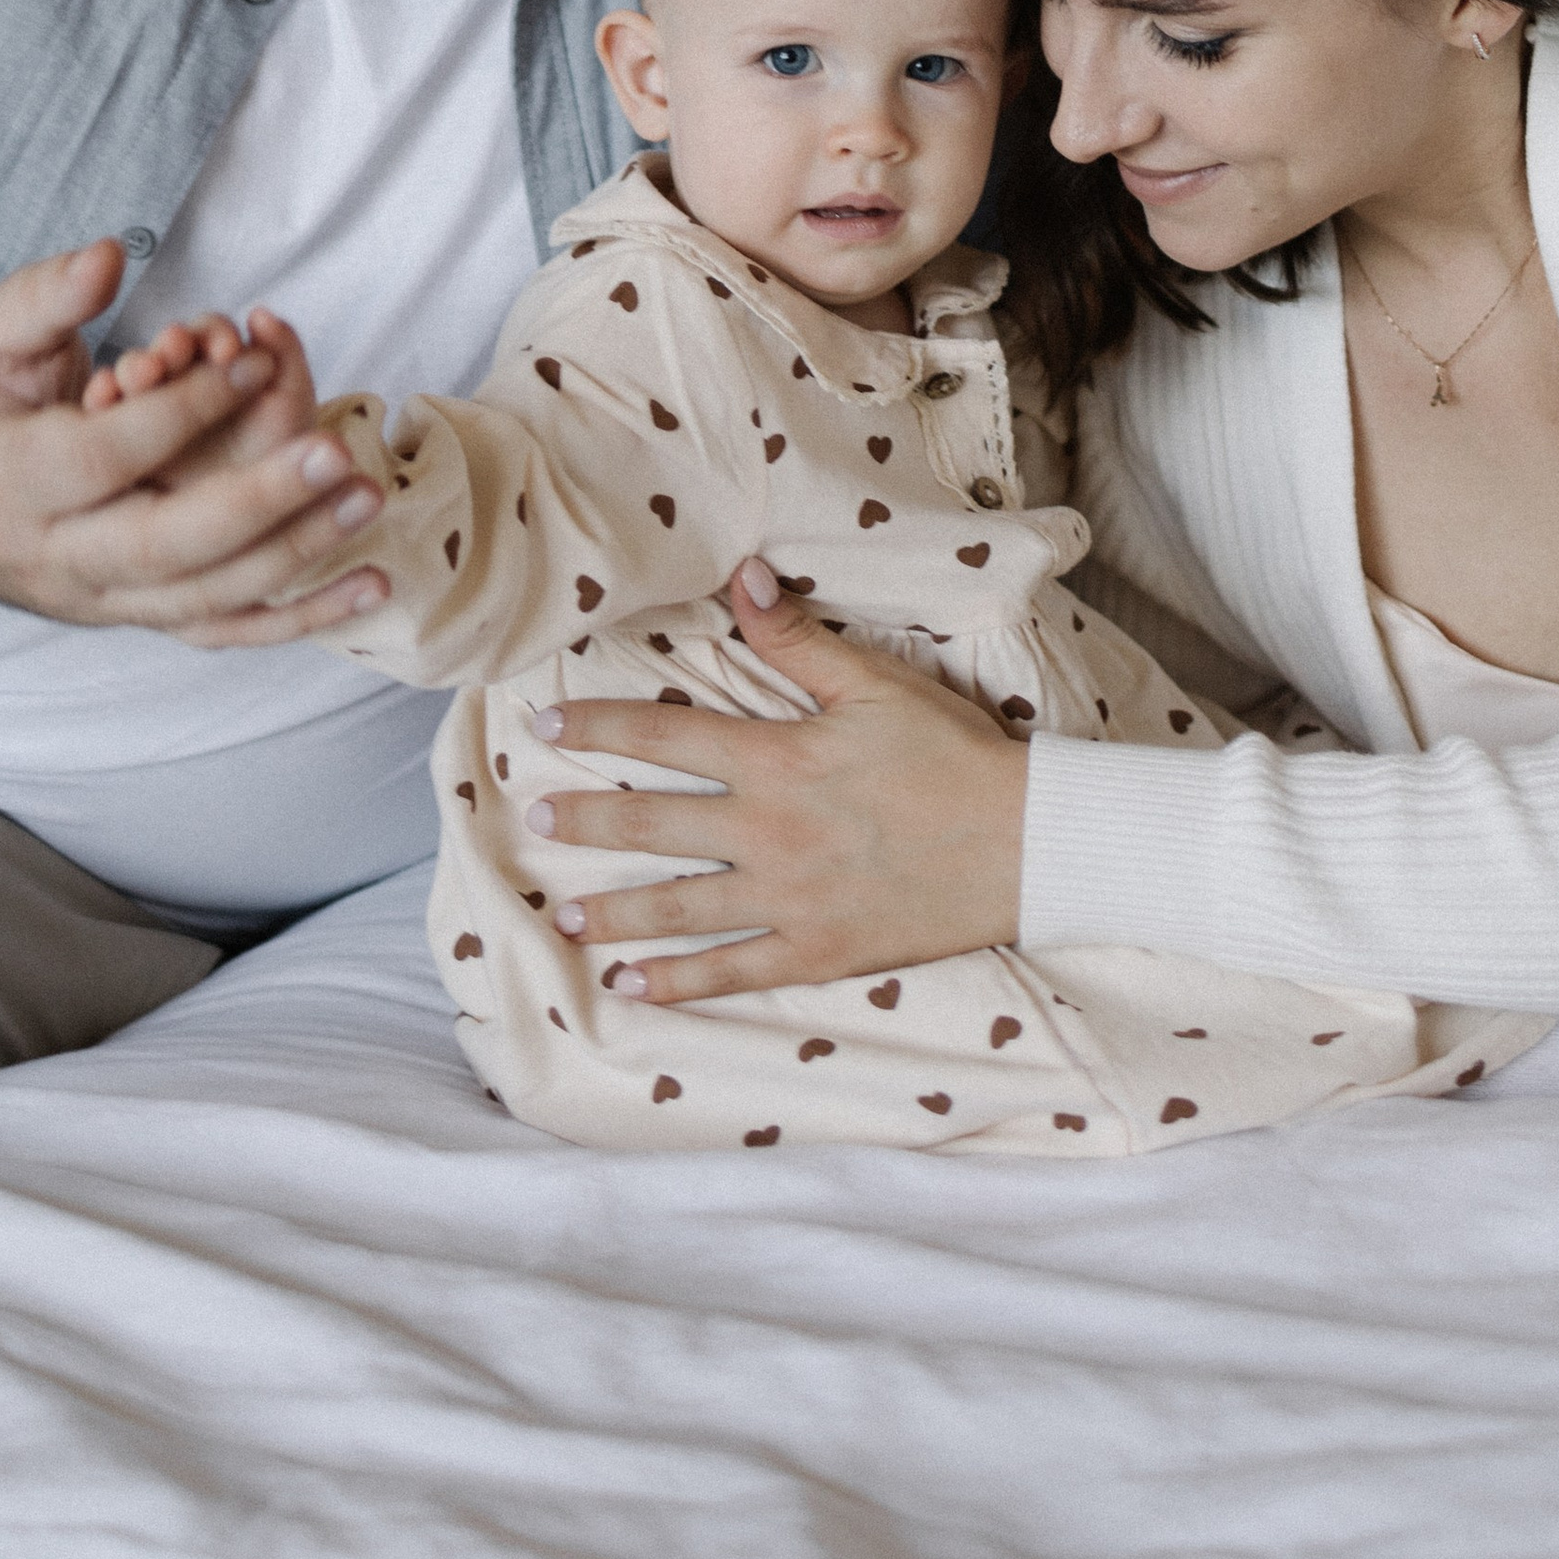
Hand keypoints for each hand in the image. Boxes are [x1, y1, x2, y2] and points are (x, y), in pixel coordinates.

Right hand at [0, 244, 386, 645]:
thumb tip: (111, 258)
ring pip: (203, 597)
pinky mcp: (139, 615)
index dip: (181, 411)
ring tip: (363, 497)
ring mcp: (102, 598)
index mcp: (12, 481)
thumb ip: (45, 296)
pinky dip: (300, 618)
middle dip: (256, 502)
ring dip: (293, 553)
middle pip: (164, 546)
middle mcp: (58, 557)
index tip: (249, 363)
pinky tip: (370, 587)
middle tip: (332, 453)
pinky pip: (225, 630)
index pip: (106, 456)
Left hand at [527, 561, 1027, 1001]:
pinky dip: (676, 982)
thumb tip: (740, 573)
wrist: (1024, 845)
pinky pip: (729, 972)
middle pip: (653, 825)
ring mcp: (787, 900)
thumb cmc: (954, 756)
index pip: (662, 737)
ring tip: (564, 912)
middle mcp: (767, 833)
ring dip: (614, 909)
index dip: (597, 728)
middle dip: (587, 820)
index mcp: (777, 759)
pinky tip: (632, 985)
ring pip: (677, 907)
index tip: (545, 726)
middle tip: (534, 823)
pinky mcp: (815, 952)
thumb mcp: (876, 685)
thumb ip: (797, 637)